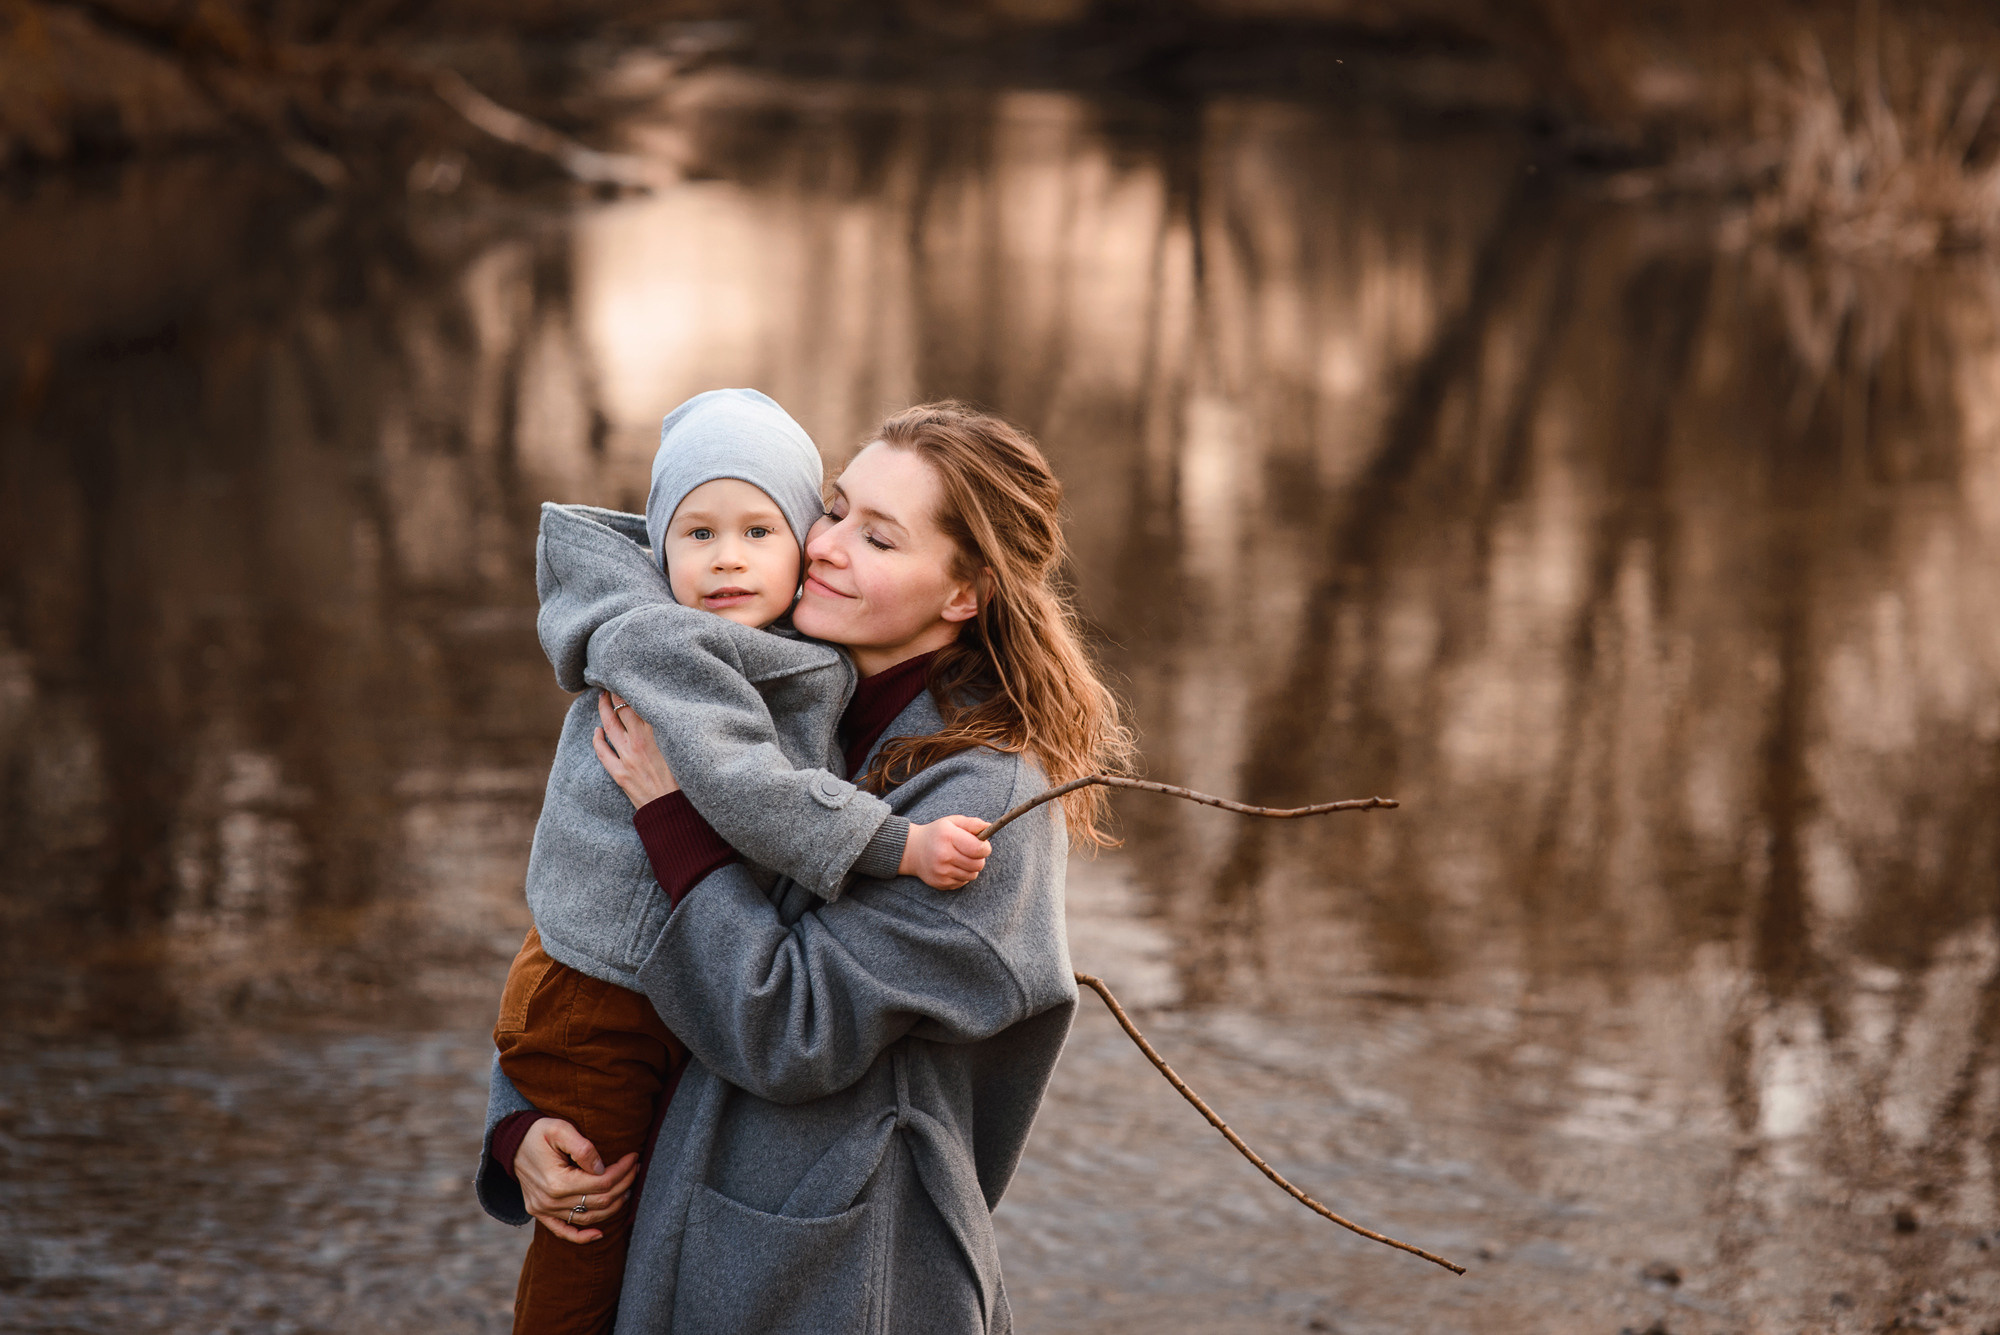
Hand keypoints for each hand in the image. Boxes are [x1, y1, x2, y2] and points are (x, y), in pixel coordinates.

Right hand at [513, 1117, 640, 1243]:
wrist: (512, 1143)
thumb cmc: (539, 1132)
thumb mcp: (559, 1129)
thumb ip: (582, 1148)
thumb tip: (602, 1168)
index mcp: (557, 1182)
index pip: (601, 1183)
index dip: (622, 1171)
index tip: (633, 1157)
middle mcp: (550, 1201)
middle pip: (599, 1201)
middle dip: (623, 1184)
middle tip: (635, 1168)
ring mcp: (544, 1211)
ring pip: (588, 1217)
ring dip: (613, 1205)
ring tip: (627, 1187)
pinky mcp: (540, 1214)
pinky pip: (563, 1232)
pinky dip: (582, 1237)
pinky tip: (600, 1234)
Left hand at [593, 691, 678, 807]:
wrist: (676, 812)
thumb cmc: (688, 780)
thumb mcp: (684, 748)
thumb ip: (674, 729)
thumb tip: (667, 712)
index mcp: (657, 734)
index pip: (639, 703)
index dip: (632, 690)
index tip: (629, 678)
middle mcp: (639, 742)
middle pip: (621, 710)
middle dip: (615, 694)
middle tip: (611, 682)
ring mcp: (627, 758)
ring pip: (609, 727)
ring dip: (604, 710)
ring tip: (602, 698)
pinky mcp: (620, 774)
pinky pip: (602, 752)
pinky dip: (597, 739)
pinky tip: (596, 731)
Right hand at [899, 815, 991, 889]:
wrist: (912, 850)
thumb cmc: (937, 834)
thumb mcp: (953, 822)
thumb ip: (972, 823)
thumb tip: (989, 827)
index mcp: (948, 837)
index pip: (979, 849)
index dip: (985, 847)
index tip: (982, 845)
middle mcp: (944, 855)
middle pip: (978, 864)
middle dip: (979, 858)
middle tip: (971, 852)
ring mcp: (941, 872)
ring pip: (972, 875)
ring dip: (971, 868)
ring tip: (961, 859)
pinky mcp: (940, 883)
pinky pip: (963, 882)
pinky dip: (962, 875)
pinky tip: (953, 866)